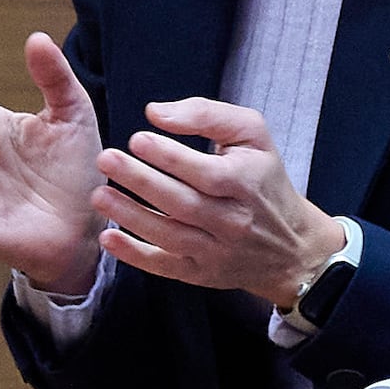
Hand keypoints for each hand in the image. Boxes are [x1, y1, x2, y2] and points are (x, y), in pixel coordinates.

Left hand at [95, 95, 345, 311]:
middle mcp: (231, 221)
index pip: (204, 172)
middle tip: (106, 159)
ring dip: (130, 216)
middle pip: (182, 203)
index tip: (137, 138)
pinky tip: (108, 238)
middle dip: (141, 181)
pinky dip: (135, 256)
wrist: (290, 246)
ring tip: (99, 195)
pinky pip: (165, 267)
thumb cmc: (263, 178)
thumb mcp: (252, 135)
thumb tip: (156, 113)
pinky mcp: (201, 275)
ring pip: (170, 236)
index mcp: (245, 183)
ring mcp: (215, 252)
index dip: (169, 156)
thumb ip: (208, 114)